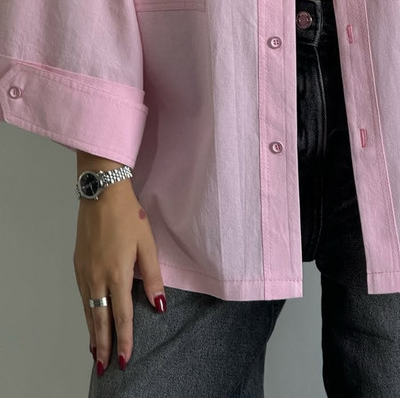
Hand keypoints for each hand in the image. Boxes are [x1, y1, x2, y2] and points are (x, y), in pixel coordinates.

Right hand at [73, 181, 165, 375]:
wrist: (101, 193)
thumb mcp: (147, 244)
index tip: (126, 359)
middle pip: (99, 319)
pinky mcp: (78, 265)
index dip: (125, 339)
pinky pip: (83, 297)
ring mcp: (84, 272)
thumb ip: (153, 277)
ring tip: (97, 351)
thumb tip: (159, 305)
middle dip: (104, 345)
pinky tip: (90, 319)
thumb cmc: (128, 215)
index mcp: (117, 274)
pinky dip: (86, 313)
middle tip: (106, 367)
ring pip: (88, 310)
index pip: (121, 315)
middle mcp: (97, 277)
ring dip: (93, 332)